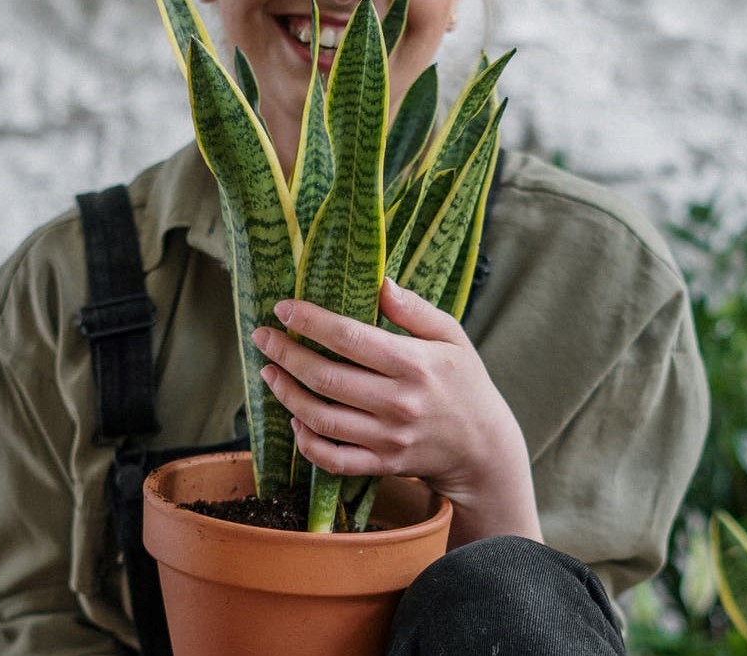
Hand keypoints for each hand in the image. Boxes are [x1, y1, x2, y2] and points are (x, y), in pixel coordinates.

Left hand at [250, 278, 542, 544]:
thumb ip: (415, 310)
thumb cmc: (464, 382)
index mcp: (415, 364)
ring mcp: (388, 438)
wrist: (483, 447)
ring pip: (321, 418)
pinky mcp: (381, 464)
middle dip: (286, 354)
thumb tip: (380, 283)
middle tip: (263, 337)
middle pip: (327, 378)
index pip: (351, 339)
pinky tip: (295, 418)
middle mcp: (398, 403)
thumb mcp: (451, 336)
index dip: (311, 322)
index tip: (284, 307)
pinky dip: (306, 441)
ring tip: (270, 372)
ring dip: (287, 394)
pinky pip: (332, 459)